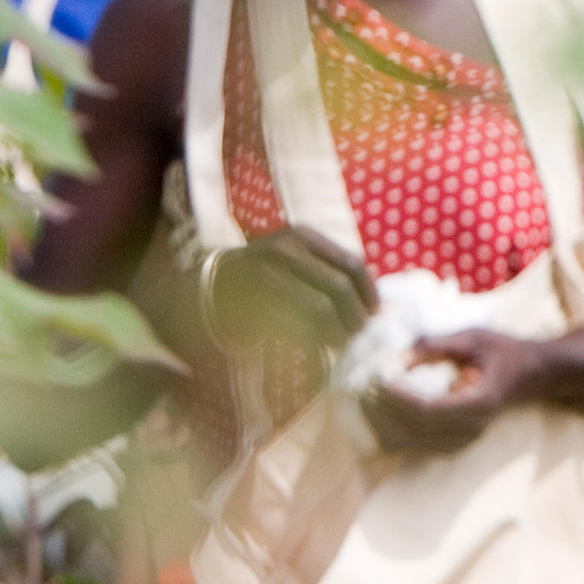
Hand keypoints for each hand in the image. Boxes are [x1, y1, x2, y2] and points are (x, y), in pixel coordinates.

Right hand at [204, 227, 377, 357]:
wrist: (207, 288)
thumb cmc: (260, 278)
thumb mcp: (295, 262)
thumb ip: (327, 273)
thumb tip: (374, 303)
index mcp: (302, 235)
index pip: (351, 263)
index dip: (369, 291)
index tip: (376, 313)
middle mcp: (285, 248)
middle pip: (340, 287)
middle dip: (355, 316)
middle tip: (359, 335)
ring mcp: (267, 272)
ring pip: (320, 308)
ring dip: (337, 332)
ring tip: (339, 344)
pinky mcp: (252, 299)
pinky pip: (294, 324)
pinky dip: (312, 340)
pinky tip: (316, 348)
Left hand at [367, 329, 562, 454]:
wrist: (536, 373)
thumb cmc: (506, 350)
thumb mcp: (474, 337)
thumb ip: (437, 345)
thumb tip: (398, 358)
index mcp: (479, 402)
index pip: (430, 408)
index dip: (402, 397)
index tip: (382, 378)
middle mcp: (473, 424)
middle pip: (419, 427)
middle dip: (389, 409)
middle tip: (367, 386)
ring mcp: (468, 434)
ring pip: (420, 439)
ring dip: (392, 421)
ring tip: (372, 398)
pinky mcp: (462, 436)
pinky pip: (426, 439)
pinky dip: (404, 427)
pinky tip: (388, 411)